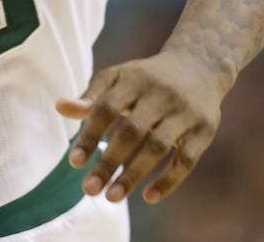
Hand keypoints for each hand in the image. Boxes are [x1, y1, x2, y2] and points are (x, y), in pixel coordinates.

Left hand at [56, 50, 222, 204]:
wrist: (198, 65)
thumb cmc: (146, 78)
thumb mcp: (118, 79)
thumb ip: (92, 97)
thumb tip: (60, 107)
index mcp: (133, 79)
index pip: (106, 108)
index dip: (89, 134)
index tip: (74, 162)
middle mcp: (159, 94)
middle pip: (131, 131)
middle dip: (109, 161)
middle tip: (89, 189)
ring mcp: (183, 112)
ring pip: (158, 147)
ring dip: (134, 175)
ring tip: (112, 197)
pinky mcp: (204, 131)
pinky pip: (186, 160)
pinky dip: (168, 180)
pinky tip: (148, 197)